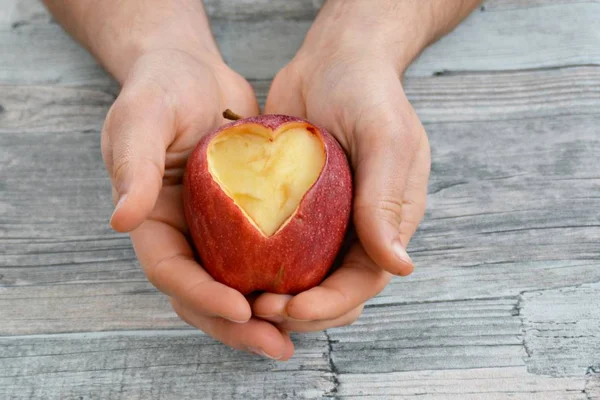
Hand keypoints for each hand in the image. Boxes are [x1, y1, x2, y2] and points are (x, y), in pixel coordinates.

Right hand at [103, 49, 293, 359]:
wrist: (192, 72)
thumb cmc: (161, 90)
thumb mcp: (141, 120)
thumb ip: (132, 167)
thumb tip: (121, 221)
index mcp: (152, 223)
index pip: (170, 272)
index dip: (201, 297)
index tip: (240, 309)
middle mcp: (184, 235)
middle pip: (203, 296)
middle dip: (237, 327)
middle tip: (276, 344)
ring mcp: (214, 232)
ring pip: (236, 287)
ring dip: (264, 317)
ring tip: (299, 333)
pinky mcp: (246, 220)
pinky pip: (263, 260)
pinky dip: (284, 281)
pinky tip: (316, 291)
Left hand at [253, 3, 430, 331]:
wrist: (335, 60)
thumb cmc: (368, 92)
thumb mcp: (385, 139)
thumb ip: (386, 200)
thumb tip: (399, 267)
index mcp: (386, 224)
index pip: (361, 282)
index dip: (329, 304)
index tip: (290, 308)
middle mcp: (355, 230)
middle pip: (330, 292)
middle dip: (297, 310)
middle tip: (257, 308)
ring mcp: (323, 222)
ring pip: (300, 278)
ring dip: (274, 295)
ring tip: (239, 298)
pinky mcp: (291, 207)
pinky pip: (274, 246)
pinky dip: (254, 264)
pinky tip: (226, 268)